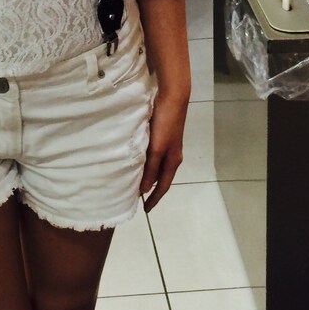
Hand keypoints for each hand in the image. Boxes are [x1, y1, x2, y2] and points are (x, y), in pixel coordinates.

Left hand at [139, 93, 187, 212]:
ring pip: (157, 167)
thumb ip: (151, 168)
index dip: (154, 199)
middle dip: (151, 190)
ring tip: (135, 182)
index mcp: (173, 161)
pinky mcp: (163, 137)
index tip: (145, 210)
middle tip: (137, 198)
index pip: (162, 186)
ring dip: (148, 176)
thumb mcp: (157, 148)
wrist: (173, 99)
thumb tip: (144, 189)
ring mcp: (168, 146)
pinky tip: (139, 162)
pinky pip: (155, 157)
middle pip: (161, 178)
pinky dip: (147, 164)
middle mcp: (172, 156)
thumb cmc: (165, 124)